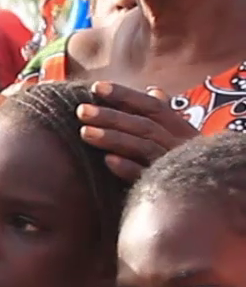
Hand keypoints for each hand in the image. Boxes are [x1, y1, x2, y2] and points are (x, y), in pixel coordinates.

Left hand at [77, 82, 198, 180]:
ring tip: (84, 132)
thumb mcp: (178, 137)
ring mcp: (173, 167)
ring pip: (143, 147)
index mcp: (181, 129)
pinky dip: (127, 167)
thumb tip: (154, 91)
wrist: (205, 200)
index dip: (124, 95)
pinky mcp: (166, 189)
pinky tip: (107, 160)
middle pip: (144, 125)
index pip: (152, 106)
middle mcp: (179, 144)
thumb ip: (161, 117)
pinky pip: (145, 176)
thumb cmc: (184, 163)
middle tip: (81, 110)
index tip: (95, 87)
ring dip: (113, 138)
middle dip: (111, 116)